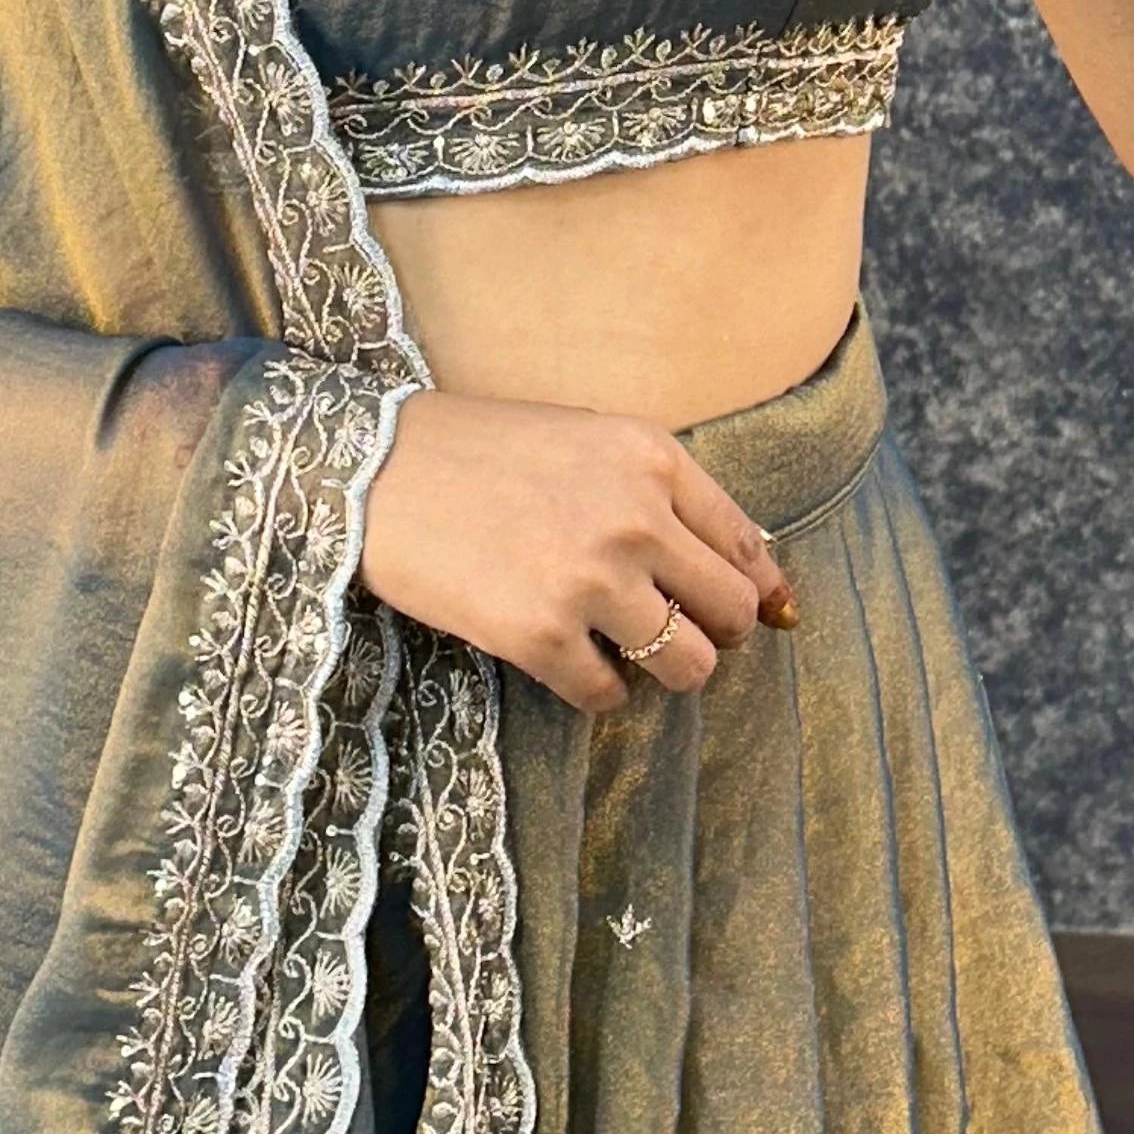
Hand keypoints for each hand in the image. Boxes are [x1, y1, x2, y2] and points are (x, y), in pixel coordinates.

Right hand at [358, 387, 798, 718]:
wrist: (376, 469)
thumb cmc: (477, 449)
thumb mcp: (585, 439)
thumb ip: (655, 491)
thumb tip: (741, 563)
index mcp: (651, 459)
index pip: (744, 542)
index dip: (757, 588)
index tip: (758, 612)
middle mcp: (635, 519)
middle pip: (730, 611)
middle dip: (715, 634)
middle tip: (682, 635)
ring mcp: (590, 580)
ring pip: (685, 665)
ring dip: (665, 670)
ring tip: (627, 655)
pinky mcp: (540, 635)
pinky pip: (607, 695)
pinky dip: (598, 692)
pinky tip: (571, 666)